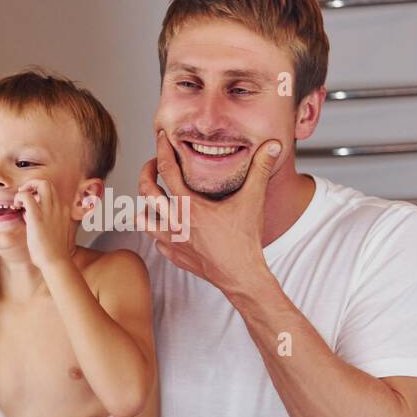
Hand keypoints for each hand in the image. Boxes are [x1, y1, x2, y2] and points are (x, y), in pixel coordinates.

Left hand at [15, 178, 74, 268]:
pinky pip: (26, 196)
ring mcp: (49, 210)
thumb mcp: (55, 232)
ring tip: (20, 200)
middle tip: (24, 195)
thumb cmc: (53, 251)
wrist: (55, 261)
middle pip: (47, 183)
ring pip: (41, 183)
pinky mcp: (37, 217)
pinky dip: (19, 197)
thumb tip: (30, 217)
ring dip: (27, 187)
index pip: (52, 192)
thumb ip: (46, 222)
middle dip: (33, 184)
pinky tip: (17, 206)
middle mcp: (58, 207)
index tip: (30, 204)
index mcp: (63, 210)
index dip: (38, 195)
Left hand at [138, 130, 281, 293]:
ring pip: (144, 220)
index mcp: (190, 206)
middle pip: (146, 192)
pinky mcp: (176, 257)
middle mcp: (176, 222)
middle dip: (145, 173)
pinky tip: (168, 228)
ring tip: (154, 198)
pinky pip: (157, 242)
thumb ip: (261, 169)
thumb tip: (273, 145)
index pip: (167, 170)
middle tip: (152, 165)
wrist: (242, 276)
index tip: (161, 139)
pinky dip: (158, 232)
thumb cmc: (246, 241)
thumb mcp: (253, 200)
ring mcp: (173, 241)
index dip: (162, 150)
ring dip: (146, 206)